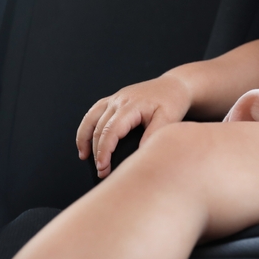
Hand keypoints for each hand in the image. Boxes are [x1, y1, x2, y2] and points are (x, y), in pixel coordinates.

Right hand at [76, 74, 192, 177]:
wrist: (174, 86)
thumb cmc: (172, 102)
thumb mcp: (168, 119)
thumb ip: (153, 135)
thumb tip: (139, 155)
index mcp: (131, 105)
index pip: (111, 130)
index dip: (104, 151)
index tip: (103, 168)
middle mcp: (119, 100)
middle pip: (99, 127)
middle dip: (97, 151)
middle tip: (102, 172)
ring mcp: (115, 98)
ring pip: (91, 118)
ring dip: (85, 138)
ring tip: (84, 157)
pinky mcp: (114, 99)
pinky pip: (94, 112)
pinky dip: (87, 127)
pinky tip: (87, 141)